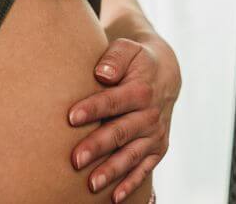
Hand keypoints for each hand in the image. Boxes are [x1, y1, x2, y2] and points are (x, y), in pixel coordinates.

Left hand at [67, 36, 179, 202]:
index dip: (93, 108)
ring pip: (132, 155)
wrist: (165, 73)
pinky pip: (144, 169)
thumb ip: (115, 57)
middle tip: (75, 159)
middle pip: (121, 132)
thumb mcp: (128, 48)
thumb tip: (103, 73)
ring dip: (112, 170)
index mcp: (141, 90)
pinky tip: (114, 198)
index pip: (114, 101)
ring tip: (91, 184)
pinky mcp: (158, 149)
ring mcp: (155, 135)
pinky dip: (130, 184)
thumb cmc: (136, 60)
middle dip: (98, 146)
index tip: (70, 117)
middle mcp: (151, 115)